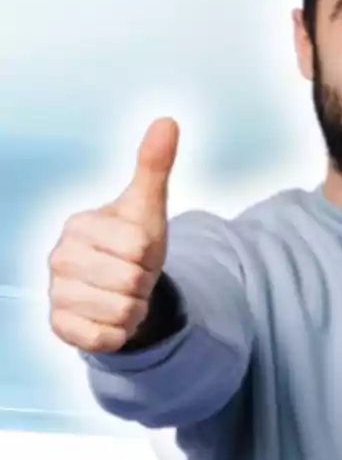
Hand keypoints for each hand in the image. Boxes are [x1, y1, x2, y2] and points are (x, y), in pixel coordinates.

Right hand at [48, 118, 179, 353]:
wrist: (122, 286)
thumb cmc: (132, 242)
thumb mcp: (148, 205)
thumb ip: (155, 165)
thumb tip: (167, 121)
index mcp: (79, 225)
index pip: (139, 245)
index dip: (150, 252)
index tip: (138, 249)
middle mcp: (59, 258)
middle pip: (130, 280)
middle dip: (144, 282)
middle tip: (133, 274)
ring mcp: (55, 294)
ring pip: (121, 310)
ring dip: (134, 307)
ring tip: (124, 294)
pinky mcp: (60, 328)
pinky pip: (106, 339)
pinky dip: (121, 332)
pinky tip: (113, 317)